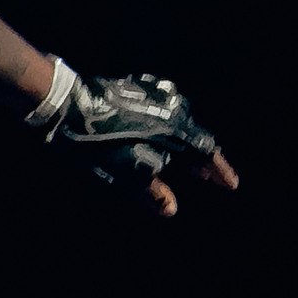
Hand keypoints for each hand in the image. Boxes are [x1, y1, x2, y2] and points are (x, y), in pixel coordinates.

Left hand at [49, 72, 238, 217]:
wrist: (67, 103)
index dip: (219, 171)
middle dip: (202, 159)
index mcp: (173, 129)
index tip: (230, 185)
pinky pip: (165, 110)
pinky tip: (161, 137)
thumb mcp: (121, 171)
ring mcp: (155, 94)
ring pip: (182, 121)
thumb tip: (171, 209)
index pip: (206, 152)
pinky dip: (170, 128)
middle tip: (206, 177)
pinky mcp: (138, 88)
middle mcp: (170, 108)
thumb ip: (149, 191)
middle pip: (196, 135)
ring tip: (185, 160)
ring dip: (186, 142)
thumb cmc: (94, 142)